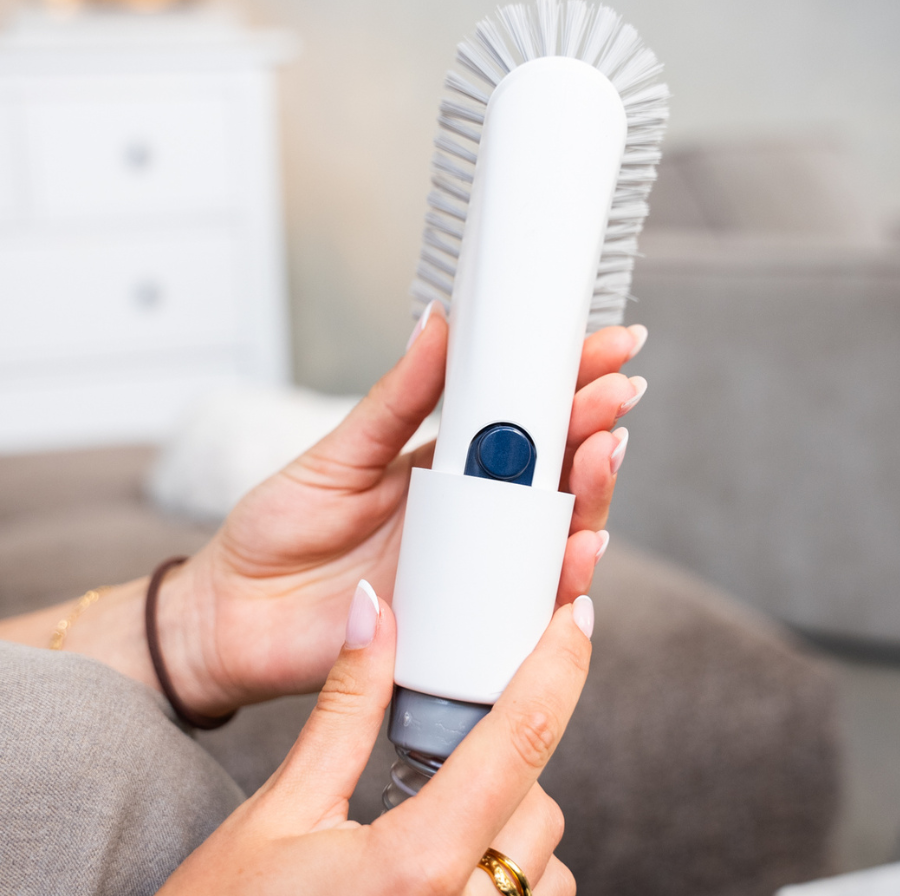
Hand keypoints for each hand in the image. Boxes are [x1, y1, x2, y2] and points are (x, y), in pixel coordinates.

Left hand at [157, 303, 645, 712]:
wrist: (230, 619)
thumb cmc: (277, 534)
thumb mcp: (339, 454)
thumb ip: (398, 398)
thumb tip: (439, 324)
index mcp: (447, 469)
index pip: (522, 420)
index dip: (569, 382)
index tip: (607, 346)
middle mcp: (472, 520)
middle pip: (555, 476)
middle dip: (593, 430)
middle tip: (616, 395)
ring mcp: (472, 572)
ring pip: (555, 536)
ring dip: (590, 497)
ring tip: (602, 454)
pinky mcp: (463, 627)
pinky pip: (526, 606)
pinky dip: (561, 579)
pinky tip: (579, 550)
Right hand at [158, 584, 592, 894]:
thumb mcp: (280, 810)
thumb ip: (343, 708)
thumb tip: (375, 611)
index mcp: (412, 869)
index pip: (519, 742)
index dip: (558, 665)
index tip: (576, 615)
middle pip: (539, 809)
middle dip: (505, 771)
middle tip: (439, 769)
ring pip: (546, 870)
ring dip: (509, 835)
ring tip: (432, 838)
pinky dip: (505, 885)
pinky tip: (443, 882)